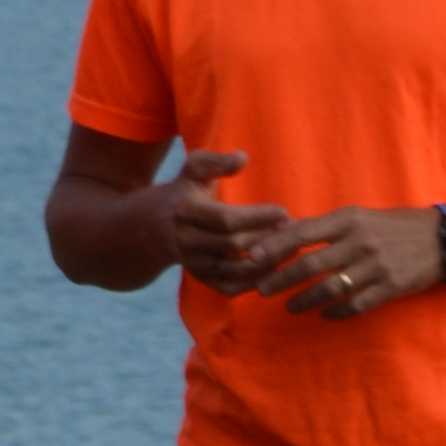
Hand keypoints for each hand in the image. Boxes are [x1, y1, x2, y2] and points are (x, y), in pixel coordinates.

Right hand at [167, 148, 291, 294]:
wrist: (152, 226)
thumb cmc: (183, 191)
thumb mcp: (193, 169)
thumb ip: (216, 161)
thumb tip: (242, 157)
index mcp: (184, 210)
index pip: (225, 218)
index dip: (257, 217)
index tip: (284, 212)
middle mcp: (185, 240)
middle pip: (234, 244)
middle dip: (266, 238)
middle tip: (293, 230)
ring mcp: (192, 263)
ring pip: (235, 270)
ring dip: (266, 263)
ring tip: (290, 250)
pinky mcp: (199, 279)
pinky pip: (230, 288)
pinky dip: (254, 283)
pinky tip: (274, 269)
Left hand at [260, 206, 445, 318]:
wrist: (440, 239)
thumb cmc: (390, 226)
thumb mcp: (357, 216)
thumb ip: (324, 227)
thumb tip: (283, 233)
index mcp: (348, 220)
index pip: (303, 232)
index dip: (275, 246)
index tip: (253, 258)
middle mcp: (359, 241)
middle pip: (312, 263)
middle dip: (282, 278)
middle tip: (262, 289)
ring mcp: (376, 266)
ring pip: (331, 287)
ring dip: (306, 299)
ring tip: (290, 306)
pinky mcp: (391, 287)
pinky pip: (357, 304)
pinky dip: (337, 312)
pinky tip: (324, 316)